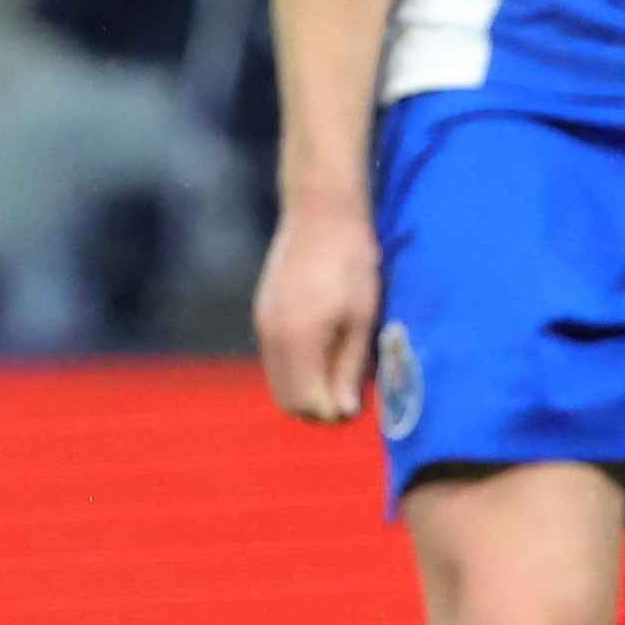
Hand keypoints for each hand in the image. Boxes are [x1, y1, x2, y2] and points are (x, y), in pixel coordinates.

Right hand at [253, 190, 380, 419]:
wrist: (320, 212)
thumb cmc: (351, 261)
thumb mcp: (361, 318)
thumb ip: (349, 367)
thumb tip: (344, 411)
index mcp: (298, 339)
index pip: (307, 403)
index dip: (334, 412)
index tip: (360, 404)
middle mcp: (272, 336)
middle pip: (288, 401)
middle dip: (318, 407)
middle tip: (351, 394)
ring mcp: (263, 324)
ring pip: (279, 381)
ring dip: (307, 388)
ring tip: (342, 370)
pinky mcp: (263, 313)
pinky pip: (275, 359)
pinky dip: (297, 368)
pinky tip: (326, 348)